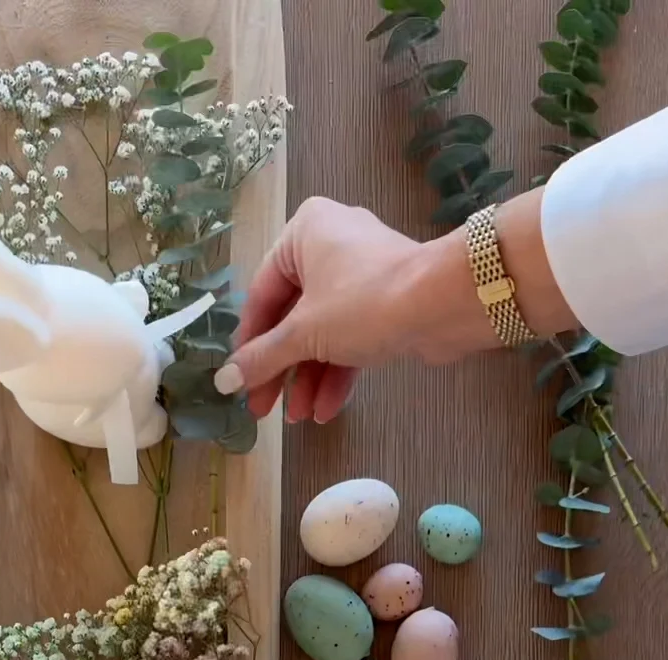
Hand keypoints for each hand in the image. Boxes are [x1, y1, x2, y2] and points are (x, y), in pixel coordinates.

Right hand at [214, 188, 575, 422]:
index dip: (249, 345)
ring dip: (308, 378)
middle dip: (281, 370)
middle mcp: (330, 244)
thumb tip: (224, 382)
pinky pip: (350, 337)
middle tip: (264, 410)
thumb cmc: (364, 302)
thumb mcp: (303, 334)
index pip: (261, 295)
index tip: (241, 384)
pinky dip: (337, 370)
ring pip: (322, 332)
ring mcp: (361, 274)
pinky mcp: (386, 301)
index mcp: (303, 232)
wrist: (443, 304)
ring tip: (299, 418)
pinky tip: (327, 409)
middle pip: (292, 318)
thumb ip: (261, 358)